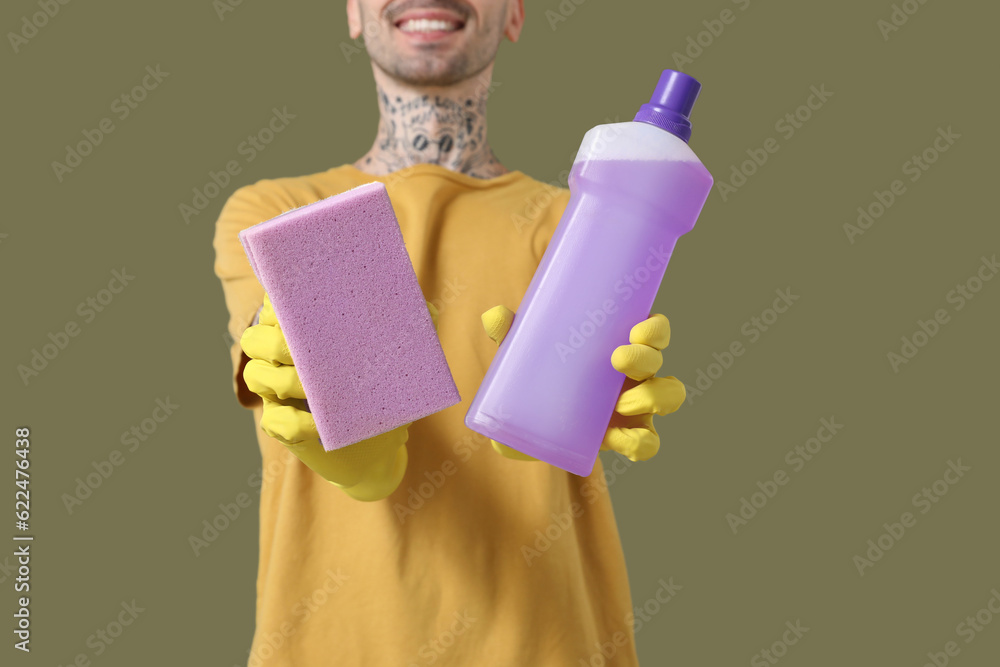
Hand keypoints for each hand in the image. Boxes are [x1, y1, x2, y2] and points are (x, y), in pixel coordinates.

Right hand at [240, 293, 439, 500]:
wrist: (381, 446)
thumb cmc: (383, 390)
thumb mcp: (398, 358)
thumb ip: (412, 330)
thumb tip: (429, 309)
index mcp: (305, 333)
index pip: (277, 305)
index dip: (278, 301)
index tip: (293, 301)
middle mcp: (284, 358)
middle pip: (254, 338)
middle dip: (273, 340)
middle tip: (297, 348)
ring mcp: (278, 393)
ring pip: (255, 375)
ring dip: (282, 379)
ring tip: (310, 389)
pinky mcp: (283, 426)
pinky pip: (275, 421)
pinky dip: (294, 422)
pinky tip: (316, 427)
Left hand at [480, 306, 685, 462]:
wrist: (522, 432)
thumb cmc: (534, 379)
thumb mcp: (521, 355)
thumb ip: (509, 335)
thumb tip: (494, 316)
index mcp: (618, 345)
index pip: (652, 331)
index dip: (655, 328)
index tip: (636, 328)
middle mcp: (634, 374)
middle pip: (658, 360)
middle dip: (646, 357)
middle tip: (616, 359)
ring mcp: (634, 407)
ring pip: (668, 396)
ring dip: (653, 396)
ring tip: (621, 404)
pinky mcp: (624, 438)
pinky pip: (649, 443)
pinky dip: (642, 441)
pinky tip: (622, 438)